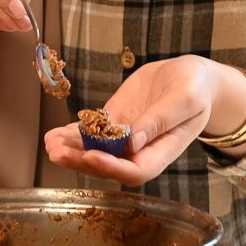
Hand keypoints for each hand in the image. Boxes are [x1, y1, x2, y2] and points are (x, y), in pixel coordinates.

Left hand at [44, 56, 245, 184]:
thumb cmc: (195, 88)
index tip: (91, 156)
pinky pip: (90, 134)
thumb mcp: (186, 98)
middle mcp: (141, 151)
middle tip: (58, 152)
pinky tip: (53, 135)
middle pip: (108, 166)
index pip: (135, 170)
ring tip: (50, 144)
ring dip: (71, 151)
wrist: (188, 75)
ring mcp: (124, 138)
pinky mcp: (114, 122)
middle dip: (81, 161)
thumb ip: (162, 119)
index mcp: (163, 151)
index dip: (112, 167)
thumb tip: (134, 142)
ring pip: (94, 152)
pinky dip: (71, 135)